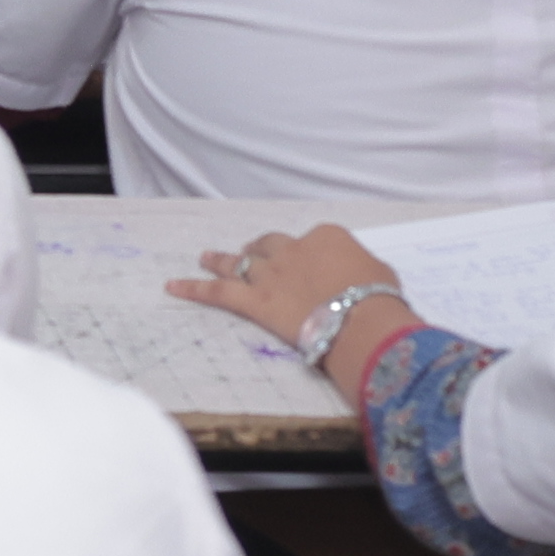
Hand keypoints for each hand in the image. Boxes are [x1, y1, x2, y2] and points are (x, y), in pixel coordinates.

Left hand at [176, 223, 407, 370]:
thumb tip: (361, 279)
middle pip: (269, 246)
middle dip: (258, 250)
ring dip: (223, 259)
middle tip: (248, 253)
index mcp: (327, 236)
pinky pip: (217, 291)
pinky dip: (193, 287)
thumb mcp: (381, 275)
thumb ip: (362, 270)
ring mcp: (271, 273)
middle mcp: (294, 249)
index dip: (306, 256)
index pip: (311, 241)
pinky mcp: (255, 300)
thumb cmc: (380, 299)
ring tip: (206, 257)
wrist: (362, 319)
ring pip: (240, 262)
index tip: (309, 267)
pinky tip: (173, 286)